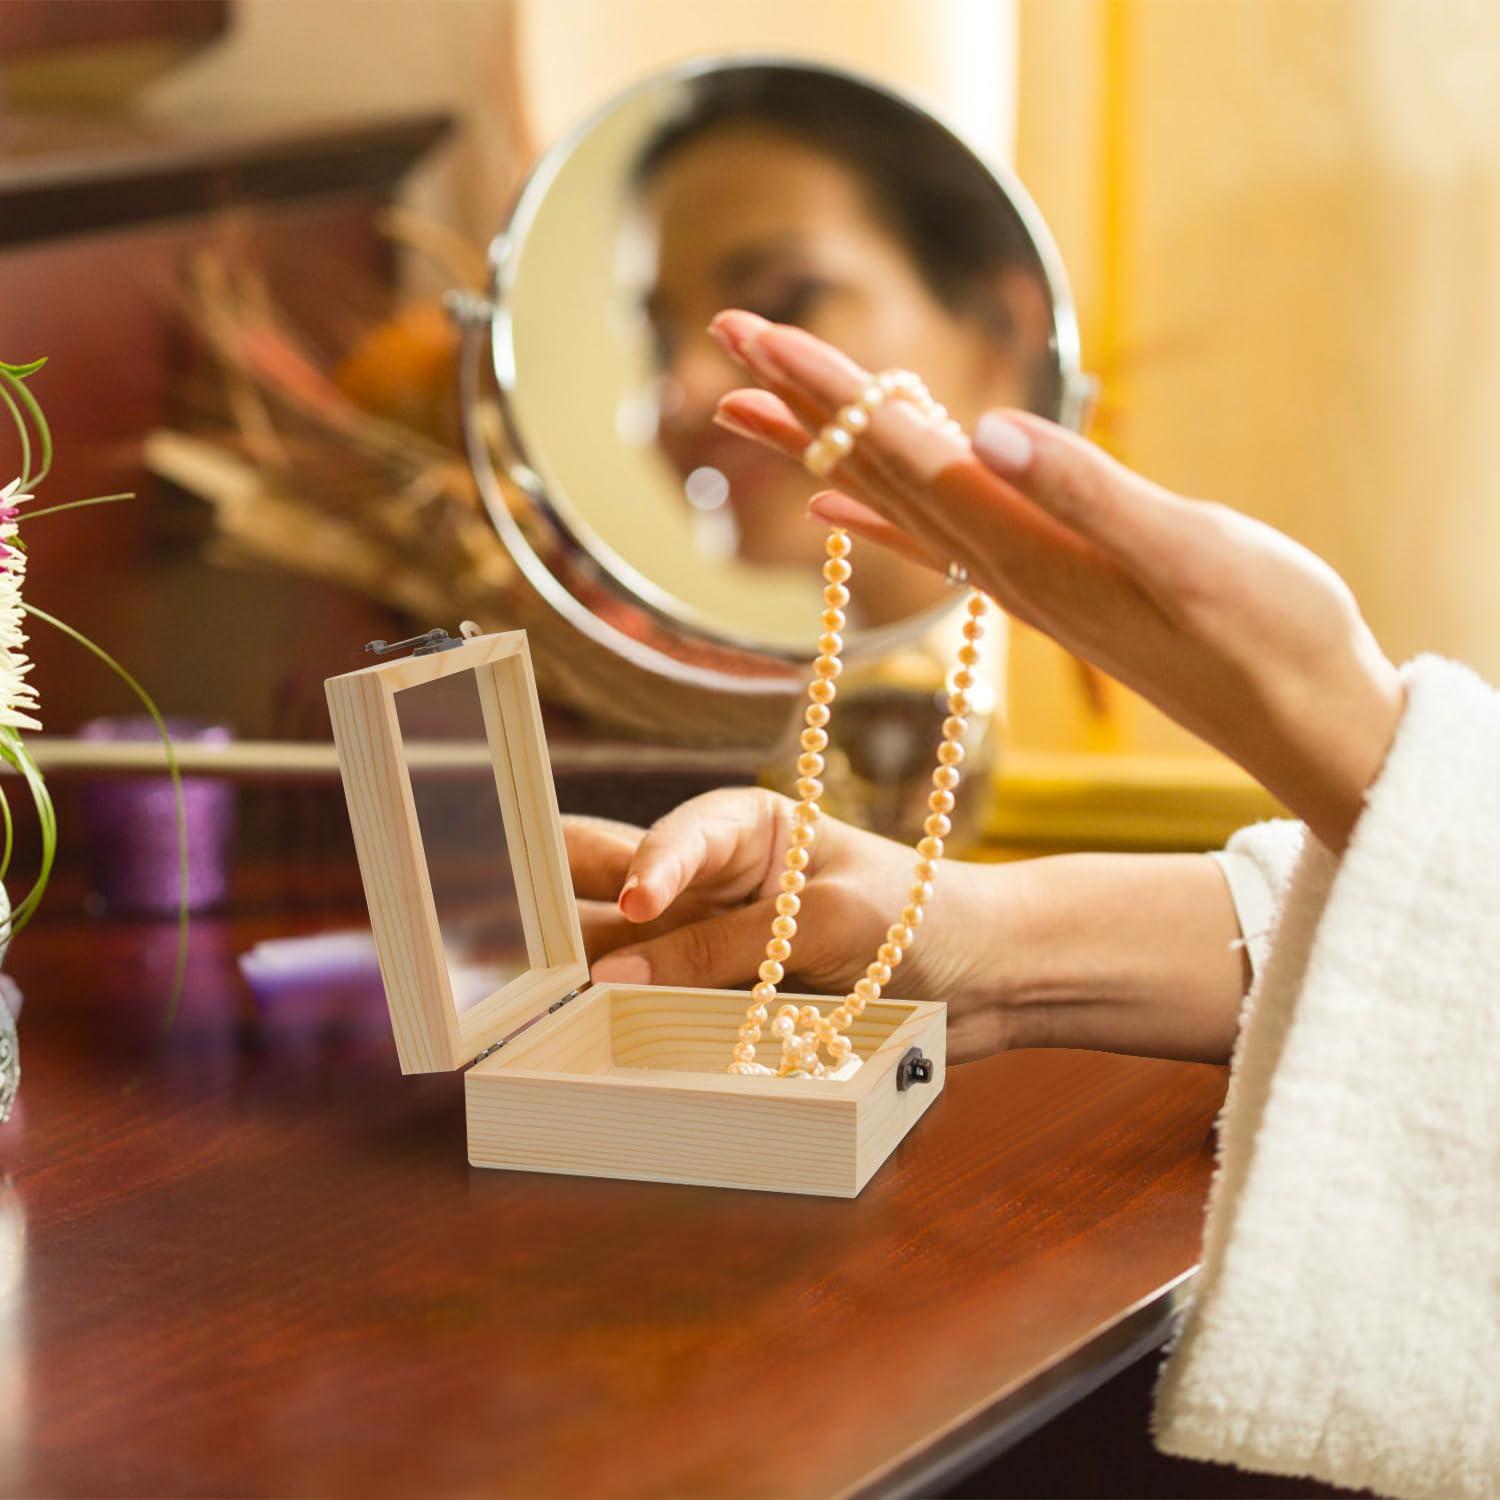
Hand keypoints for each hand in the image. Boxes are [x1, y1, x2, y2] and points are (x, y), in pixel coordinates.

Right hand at [566, 788, 1015, 1060]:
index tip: (635, 906)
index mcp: (744, 827)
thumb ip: (727, 948)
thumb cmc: (918, 918)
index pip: (677, 836)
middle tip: (512, 927)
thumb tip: (617, 975)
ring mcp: (708, 944)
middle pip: (616, 880)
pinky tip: (578, 1037)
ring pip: (621, 949)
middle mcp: (711, 882)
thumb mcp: (830, 922)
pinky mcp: (716, 1001)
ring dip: (583, 971)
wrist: (983, 979)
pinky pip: (654, 1006)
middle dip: (564, 900)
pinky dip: (620, 1021)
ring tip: (531, 998)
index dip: (649, 868)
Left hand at [709, 310, 1404, 848]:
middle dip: (799, 398)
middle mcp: (1002, 562)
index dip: (827, 387)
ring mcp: (1018, 577)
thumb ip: (1090, 495)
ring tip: (749, 409)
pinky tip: (831, 505)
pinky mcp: (1046, 586)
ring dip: (820, 444)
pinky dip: (875, 512)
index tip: (753, 335)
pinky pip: (932, 542)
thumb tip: (990, 431)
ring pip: (892, 495)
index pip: (902, 449)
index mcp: (1027, 542)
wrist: (1300, 719)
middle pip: (875, 465)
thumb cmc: (1271, 636)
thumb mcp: (1194, 555)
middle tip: (723, 337)